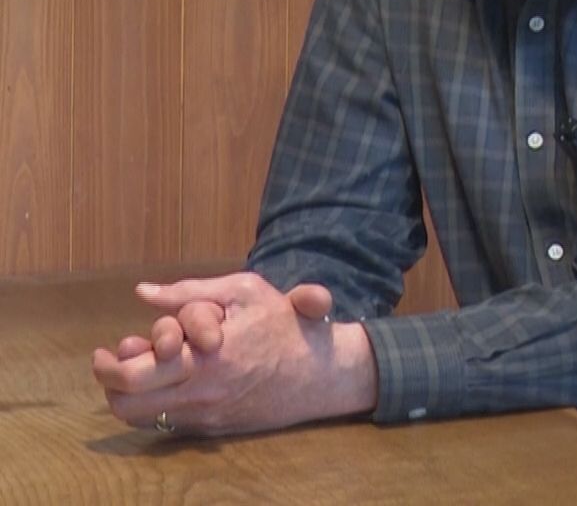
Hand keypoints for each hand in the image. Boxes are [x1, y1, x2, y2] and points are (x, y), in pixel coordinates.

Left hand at [90, 272, 376, 436]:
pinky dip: (154, 404)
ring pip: (141, 418)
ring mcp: (205, 415)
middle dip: (110, 379)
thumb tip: (143, 292)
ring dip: (129, 394)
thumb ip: (190, 291)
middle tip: (110, 360)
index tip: (114, 346)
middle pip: (127, 402)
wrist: (322, 374)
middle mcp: (200, 392)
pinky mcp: (212, 429)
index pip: (133, 374)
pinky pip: (164, 424)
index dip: (111, 362)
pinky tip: (164, 382)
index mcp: (205, 357)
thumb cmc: (286, 325)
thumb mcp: (245, 292)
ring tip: (137, 369)